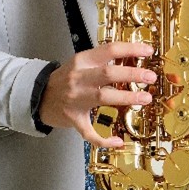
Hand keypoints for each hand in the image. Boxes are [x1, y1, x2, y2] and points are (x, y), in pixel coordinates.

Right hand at [38, 42, 155, 146]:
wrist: (39, 95)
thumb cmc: (64, 79)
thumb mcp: (81, 63)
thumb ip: (102, 62)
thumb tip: (132, 60)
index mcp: (82, 61)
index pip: (109, 49)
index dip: (131, 48)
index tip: (148, 50)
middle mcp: (78, 78)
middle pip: (108, 73)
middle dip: (132, 74)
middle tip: (150, 76)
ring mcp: (75, 98)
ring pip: (103, 97)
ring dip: (127, 98)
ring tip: (145, 98)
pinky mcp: (73, 118)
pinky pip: (90, 132)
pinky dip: (104, 138)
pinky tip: (117, 141)